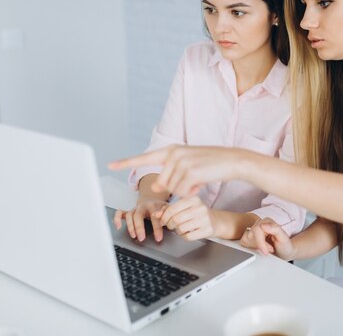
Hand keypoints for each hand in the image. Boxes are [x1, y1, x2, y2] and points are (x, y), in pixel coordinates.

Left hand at [109, 145, 244, 197]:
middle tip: (193, 180)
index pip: (144, 157)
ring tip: (199, 179)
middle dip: (176, 187)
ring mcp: (181, 162)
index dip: (126, 162)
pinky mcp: (190, 172)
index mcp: (171, 150)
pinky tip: (201, 183)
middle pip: (163, 183)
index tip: (110, 164)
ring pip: (172, 189)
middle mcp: (173, 154)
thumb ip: (170, 174)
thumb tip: (156, 186)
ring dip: (185, 190)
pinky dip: (191, 192)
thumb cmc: (211, 164)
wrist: (232, 160)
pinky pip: (182, 192)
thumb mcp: (187, 167)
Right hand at [113, 197, 167, 241]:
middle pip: (138, 215)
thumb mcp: (168, 210)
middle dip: (139, 227)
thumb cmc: (161, 208)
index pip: (154, 216)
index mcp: (154, 205)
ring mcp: (135, 209)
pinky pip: (120, 213)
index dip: (157, 228)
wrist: (154, 200)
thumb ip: (167, 214)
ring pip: (129, 215)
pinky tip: (118, 227)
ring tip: (134, 236)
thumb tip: (167, 220)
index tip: (158, 238)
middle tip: (142, 238)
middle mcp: (142, 206)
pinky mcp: (128, 211)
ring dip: (130, 226)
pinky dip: (117, 219)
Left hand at [154, 196, 216, 240]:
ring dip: (178, 231)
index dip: (164, 217)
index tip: (163, 221)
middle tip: (171, 226)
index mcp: (193, 199)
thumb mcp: (184, 208)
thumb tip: (156, 214)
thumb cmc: (197, 214)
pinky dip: (184, 236)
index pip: (172, 208)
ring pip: (181, 228)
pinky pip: (188, 236)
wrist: (216, 221)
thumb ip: (169, 209)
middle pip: (176, 219)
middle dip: (170, 225)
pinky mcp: (207, 230)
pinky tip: (188, 232)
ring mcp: (205, 219)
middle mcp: (200, 207)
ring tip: (181, 228)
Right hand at [240, 217, 295, 259]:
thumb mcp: (284, 238)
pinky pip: (244, 242)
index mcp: (267, 221)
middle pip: (250, 235)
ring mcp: (254, 230)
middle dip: (259, 245)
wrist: (285, 250)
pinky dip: (252, 248)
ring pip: (246, 239)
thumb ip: (275, 229)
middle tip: (270, 249)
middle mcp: (260, 223)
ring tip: (266, 248)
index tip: (266, 251)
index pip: (256, 230)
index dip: (260, 243)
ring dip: (255, 247)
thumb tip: (263, 225)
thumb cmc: (285, 245)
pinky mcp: (251, 236)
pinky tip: (260, 248)